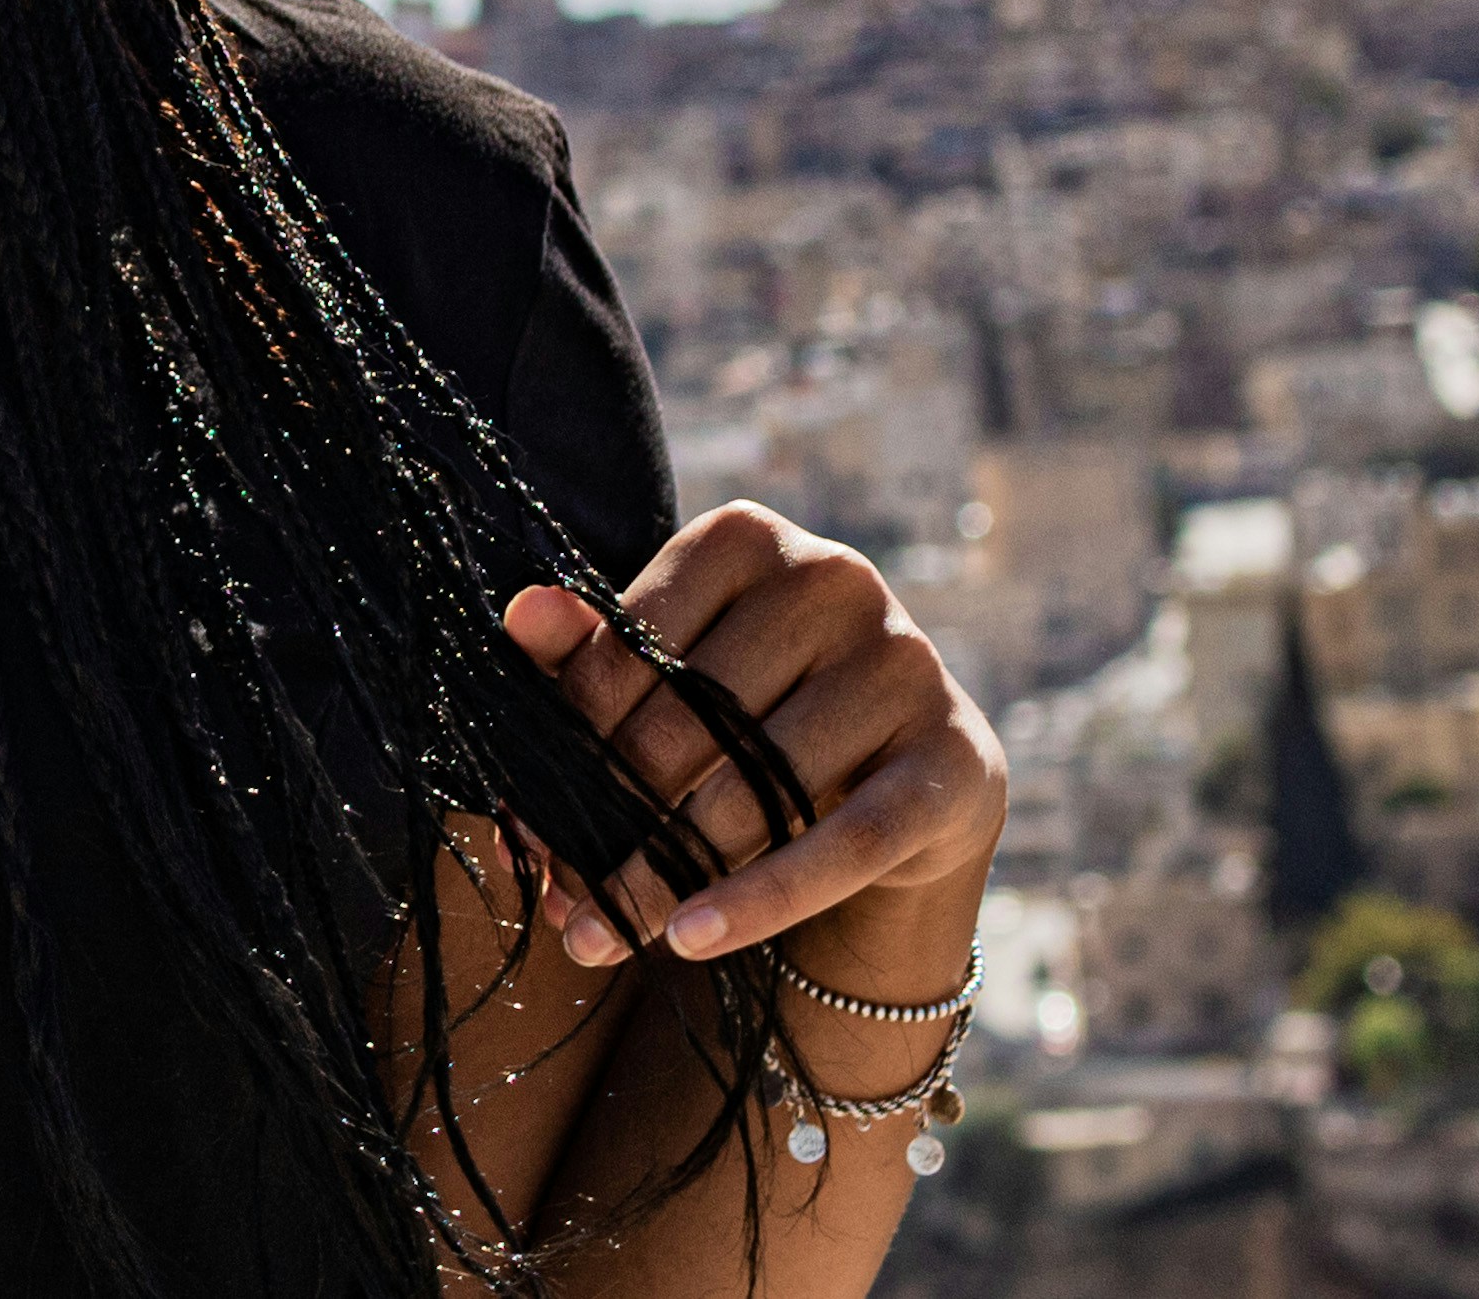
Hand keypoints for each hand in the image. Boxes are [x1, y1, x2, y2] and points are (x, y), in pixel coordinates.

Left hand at [501, 502, 1007, 987]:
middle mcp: (835, 580)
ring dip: (669, 873)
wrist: (901, 782)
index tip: (523, 815)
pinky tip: (687, 939)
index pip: (633, 644)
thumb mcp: (671, 676)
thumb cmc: (754, 713)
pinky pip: (843, 843)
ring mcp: (906, 664)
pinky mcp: (956, 758)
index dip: (570, 737)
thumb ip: (592, 651)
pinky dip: (759, 899)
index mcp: (749, 540)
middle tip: (557, 893)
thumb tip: (522, 616)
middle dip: (613, 816)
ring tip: (598, 936)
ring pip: (758, 787)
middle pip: (692, 718)